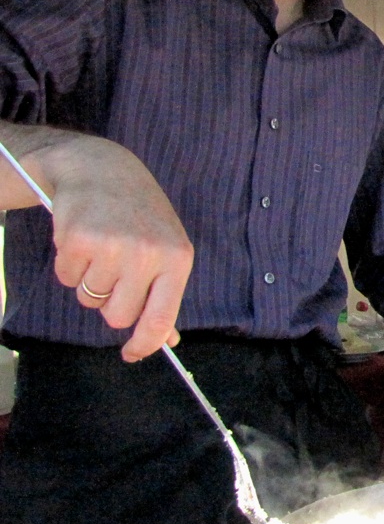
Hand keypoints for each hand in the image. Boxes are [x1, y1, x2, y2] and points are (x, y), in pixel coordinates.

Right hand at [35, 135, 193, 361]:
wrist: (104, 170)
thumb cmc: (140, 216)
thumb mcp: (166, 249)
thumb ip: (165, 294)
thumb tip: (167, 339)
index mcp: (177, 259)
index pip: (159, 319)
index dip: (144, 345)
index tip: (132, 354)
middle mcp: (148, 255)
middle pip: (117, 316)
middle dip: (111, 302)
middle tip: (115, 269)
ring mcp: (113, 247)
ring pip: (89, 299)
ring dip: (90, 280)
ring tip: (102, 247)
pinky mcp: (78, 240)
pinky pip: (66, 278)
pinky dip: (70, 265)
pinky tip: (83, 239)